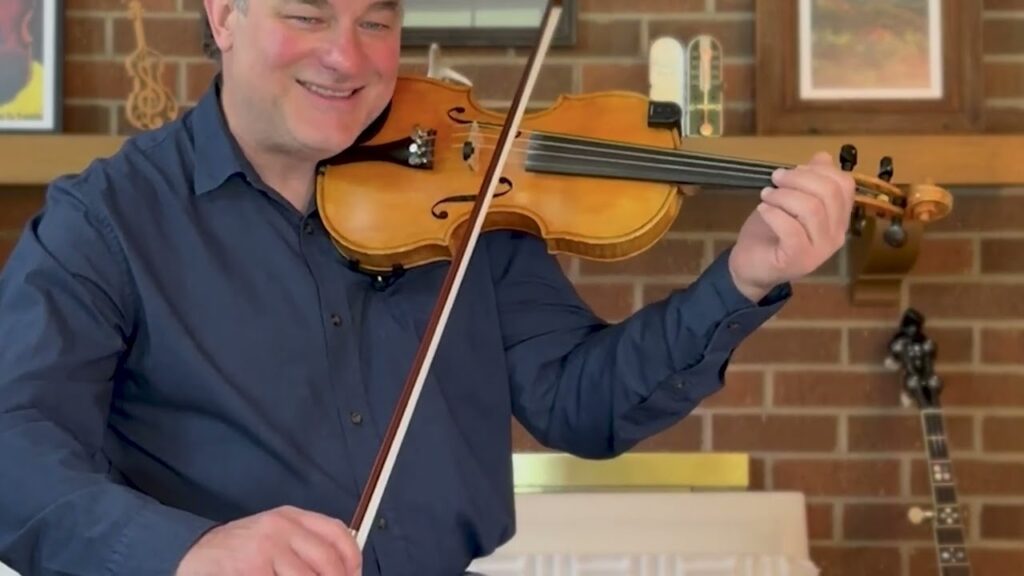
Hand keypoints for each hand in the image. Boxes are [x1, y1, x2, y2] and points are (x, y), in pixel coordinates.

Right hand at [175, 505, 361, 575]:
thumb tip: (345, 569)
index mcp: (291, 517)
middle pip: (328, 563)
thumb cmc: (243, 552)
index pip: (338, 535)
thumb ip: (307, 545)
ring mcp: (264, 550)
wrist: (196, 556)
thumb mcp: (277, 536)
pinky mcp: (251, 571)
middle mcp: (280, 529)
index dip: (352, 562)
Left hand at [728, 151, 854, 301]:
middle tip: (775, 179)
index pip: (844, 185)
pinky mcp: (799, 259)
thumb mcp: (790, 200)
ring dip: (784, 196)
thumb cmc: (771, 233)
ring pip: (811, 209)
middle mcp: (836, 235)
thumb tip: (823, 157)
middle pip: (829, 193)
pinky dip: (775, 214)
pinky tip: (763, 210)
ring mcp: (820, 250)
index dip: (819, 170)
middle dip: (799, 179)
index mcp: (838, 218)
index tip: (793, 170)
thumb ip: (808, 181)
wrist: (751, 267)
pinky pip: (792, 229)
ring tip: (766, 195)